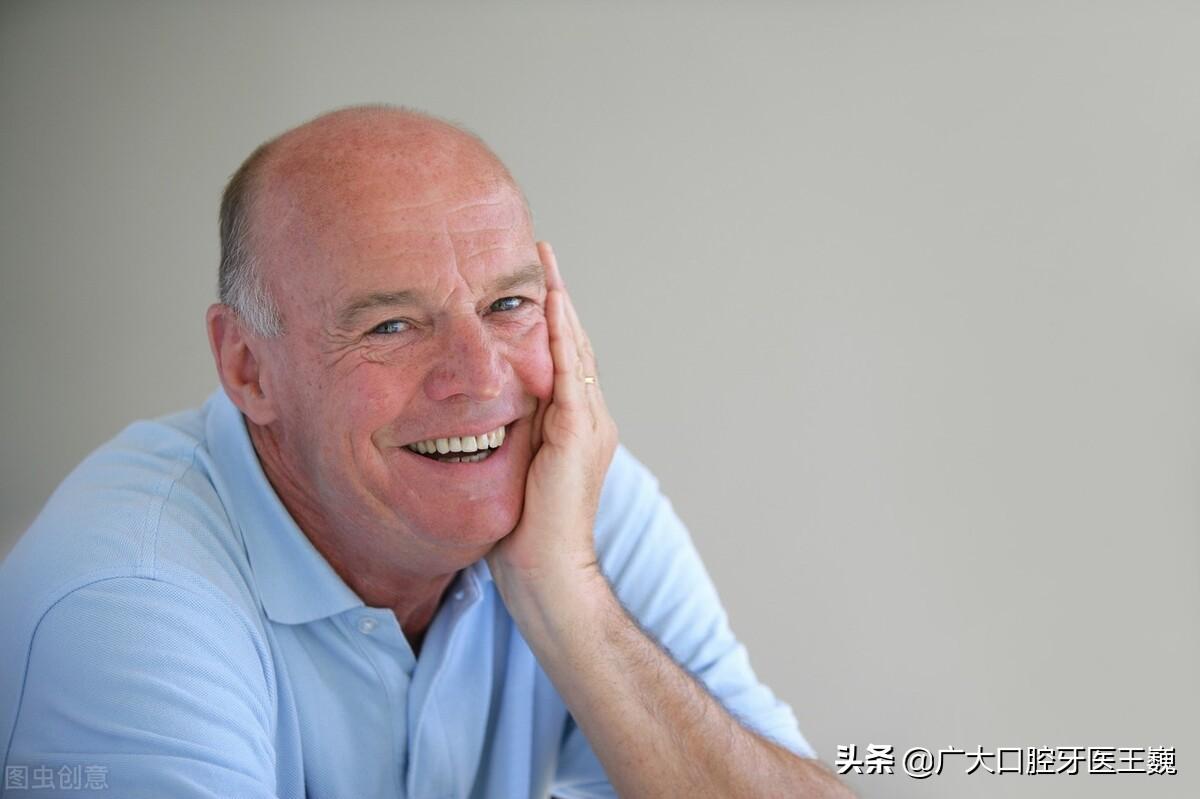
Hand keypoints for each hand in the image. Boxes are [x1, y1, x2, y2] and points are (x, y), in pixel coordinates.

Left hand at [487, 242, 617, 589]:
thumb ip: (508, 439)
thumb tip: (475, 416)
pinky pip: (567, 373)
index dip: (548, 319)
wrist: (548, 577)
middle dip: (556, 296)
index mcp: (575, 427)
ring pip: (574, 349)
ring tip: (544, 261)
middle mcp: (591, 419)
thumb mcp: (512, 473)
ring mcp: (589, 426)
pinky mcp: (577, 436)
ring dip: (558, 302)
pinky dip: (559, 335)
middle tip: (540, 252)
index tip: (531, 283)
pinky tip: (548, 304)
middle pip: (572, 343)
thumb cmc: (524, 538)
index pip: (562, 360)